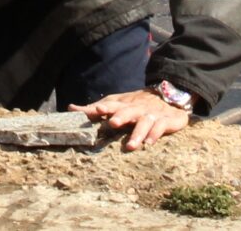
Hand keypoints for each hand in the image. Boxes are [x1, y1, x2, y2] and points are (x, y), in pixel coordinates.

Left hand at [72, 88, 190, 151]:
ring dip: (137, 133)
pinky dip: (155, 134)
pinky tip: (149, 143)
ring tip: (130, 145)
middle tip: (113, 123)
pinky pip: (161, 127)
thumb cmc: (136, 104)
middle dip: (121, 116)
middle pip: (129, 111)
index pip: (114, 104)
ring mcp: (152, 114)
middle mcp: (137, 108)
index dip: (106, 107)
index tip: (97, 109)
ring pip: (144, 122)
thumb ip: (95, 108)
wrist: (169, 95)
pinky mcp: (166, 121)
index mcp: (125, 104)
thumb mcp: (117, 104)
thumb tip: (71, 108)